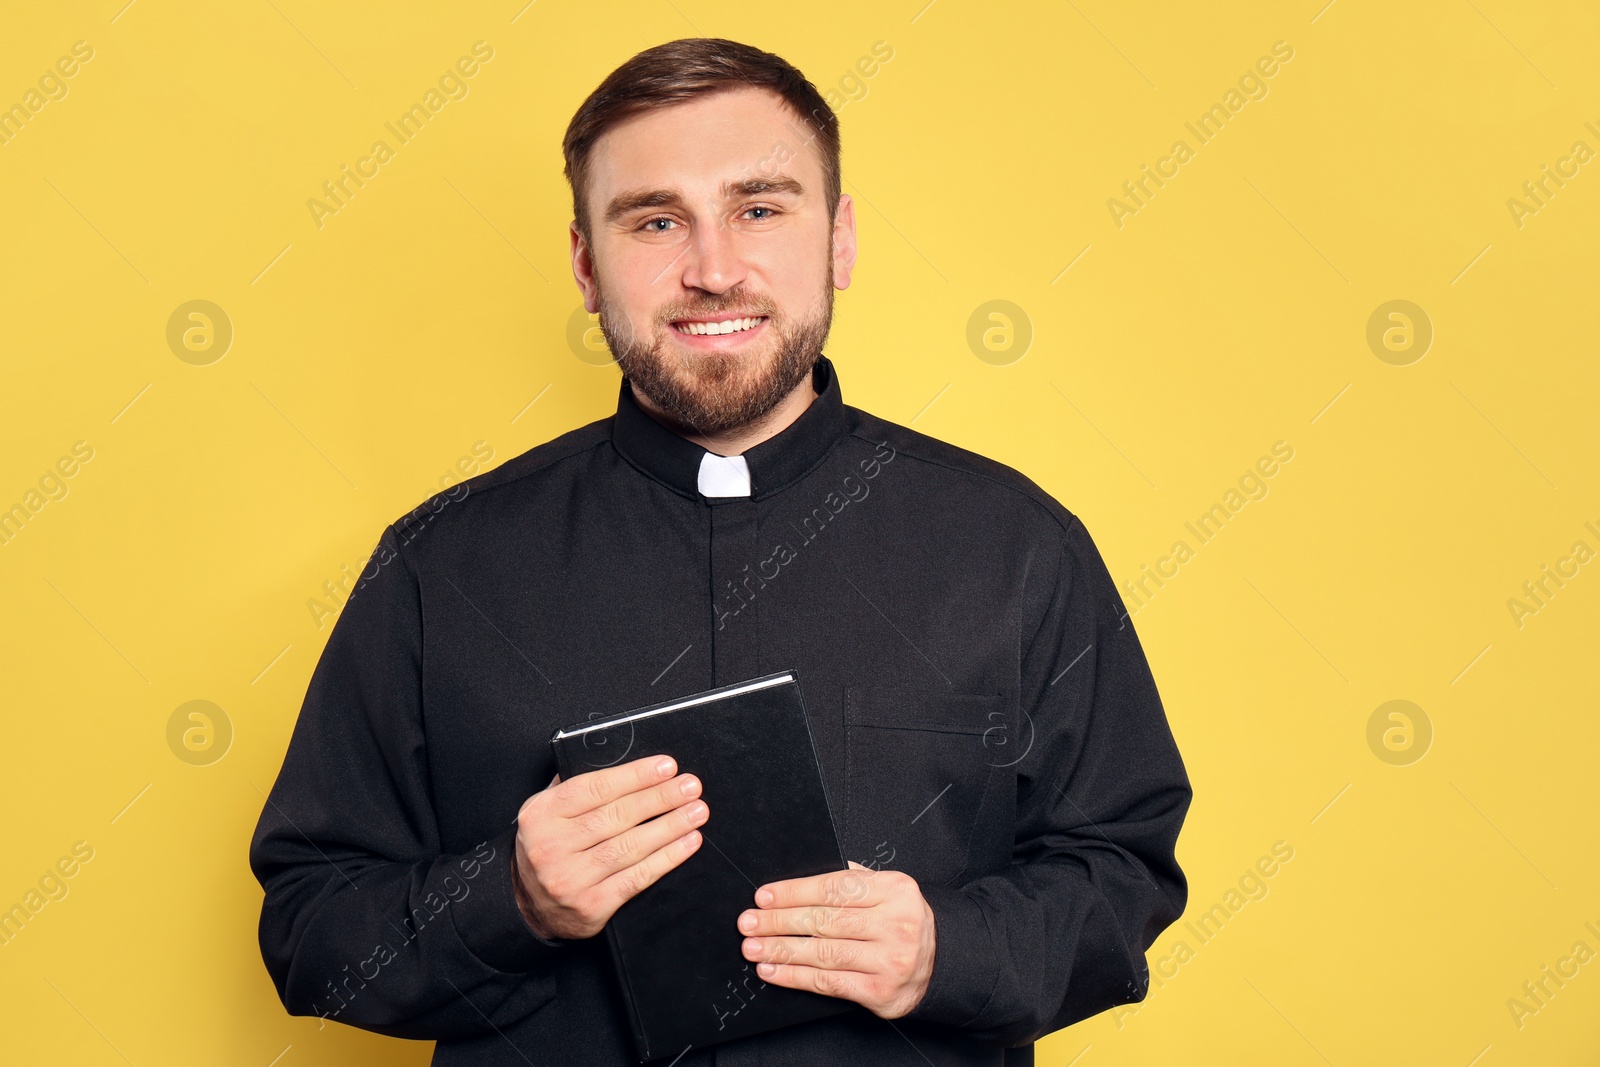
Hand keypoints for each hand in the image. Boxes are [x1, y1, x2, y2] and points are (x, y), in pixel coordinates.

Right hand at [513, 754, 707, 939]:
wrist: (527, 905)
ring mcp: (571, 879)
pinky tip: (687, 843)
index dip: (636, 776)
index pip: (596, 788)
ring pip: (631, 846)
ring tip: (696, 811)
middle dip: (660, 798)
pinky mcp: (591, 906)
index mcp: (542, 815)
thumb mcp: (545, 812)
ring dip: (670, 826)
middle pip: (618, 816)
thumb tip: (616, 761)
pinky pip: (637, 878)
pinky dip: (667, 858)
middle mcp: (553, 846)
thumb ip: (573, 787)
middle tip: (690, 786)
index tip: (667, 767)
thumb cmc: (546, 848)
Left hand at [736, 860, 935, 1018]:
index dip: (794, 892)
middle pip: (825, 920)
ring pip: (824, 953)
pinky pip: (829, 982)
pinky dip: (795, 977)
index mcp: (895, 890)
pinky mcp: (881, 992)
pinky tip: (772, 971)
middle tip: (748, 922)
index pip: (835, 888)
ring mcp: (889, 960)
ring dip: (781, 950)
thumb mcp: (889, 890)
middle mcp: (895, 924)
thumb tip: (799, 884)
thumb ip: (854, 880)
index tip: (764, 896)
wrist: (943, 961)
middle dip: (780, 921)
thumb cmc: (903, 920)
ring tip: (753, 947)